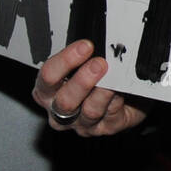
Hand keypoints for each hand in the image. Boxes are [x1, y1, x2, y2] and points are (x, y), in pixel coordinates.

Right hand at [32, 39, 149, 137]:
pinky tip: (121, 90)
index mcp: (48, 91)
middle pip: (65, 101)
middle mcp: (61, 111)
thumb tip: (96, 42)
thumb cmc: (94, 78)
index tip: (84, 47)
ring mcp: (83, 123)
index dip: (65, 61)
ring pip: (90, 111)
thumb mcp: (82, 63)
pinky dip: (117, 100)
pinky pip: (111, 116)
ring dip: (103, 91)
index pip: (48, 77)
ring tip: (113, 77)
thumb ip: (82, 56)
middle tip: (99, 64)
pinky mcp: (105, 129)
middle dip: (82, 80)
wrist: (123, 97)